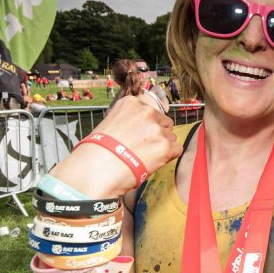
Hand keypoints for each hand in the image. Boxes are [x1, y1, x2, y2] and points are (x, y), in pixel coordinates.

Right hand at [49, 96, 181, 198]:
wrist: (97, 169)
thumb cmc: (97, 151)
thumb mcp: (110, 123)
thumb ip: (129, 120)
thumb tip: (138, 128)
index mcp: (132, 104)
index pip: (150, 112)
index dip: (146, 126)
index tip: (137, 136)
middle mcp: (147, 112)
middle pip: (164, 123)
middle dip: (157, 135)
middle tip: (143, 148)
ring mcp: (157, 129)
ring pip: (171, 137)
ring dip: (162, 147)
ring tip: (144, 157)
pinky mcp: (165, 147)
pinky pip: (176, 150)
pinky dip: (168, 157)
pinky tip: (153, 162)